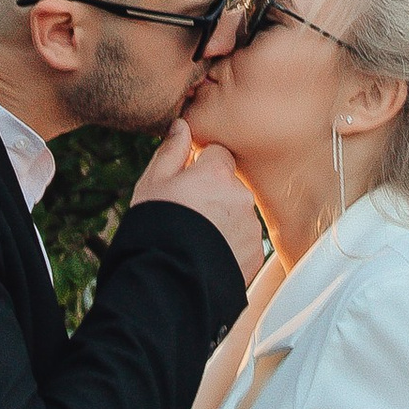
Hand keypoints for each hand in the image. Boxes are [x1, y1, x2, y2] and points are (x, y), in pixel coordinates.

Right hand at [132, 117, 266, 283]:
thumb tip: (181, 125)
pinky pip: (244, 241)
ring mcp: (251, 227)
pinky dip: (230, 245)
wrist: (167, 283)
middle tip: (187, 216)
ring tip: (195, 240)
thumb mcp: (153, 184)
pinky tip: (206, 256)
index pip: (218, 153)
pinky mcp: (255, 254)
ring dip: (223, 220)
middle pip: (230, 184)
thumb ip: (171, 151)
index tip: (186, 183)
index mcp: (217, 173)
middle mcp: (241, 196)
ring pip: (238, 213)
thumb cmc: (154, 228)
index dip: (201, 167)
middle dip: (213, 194)